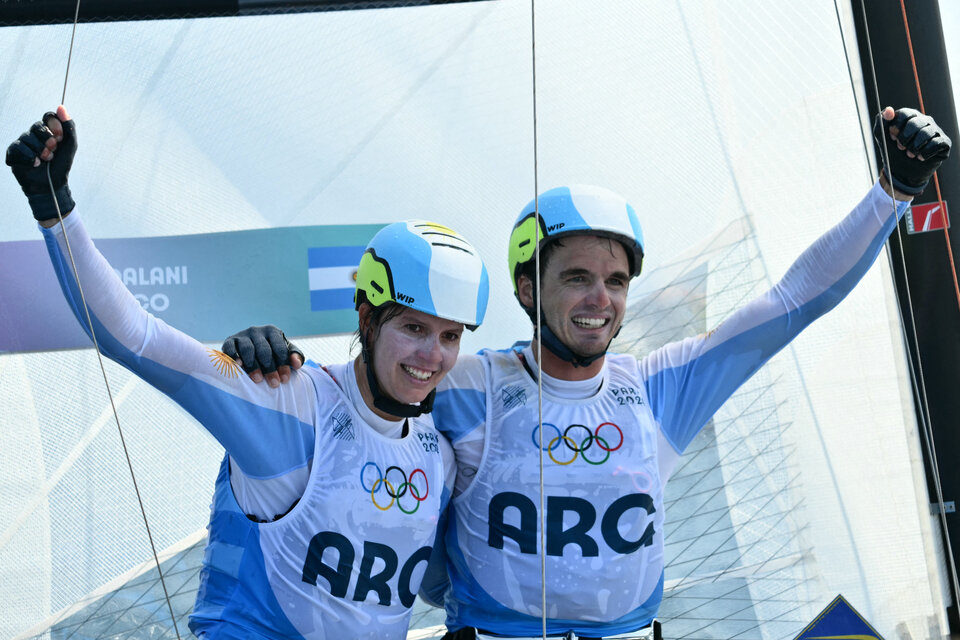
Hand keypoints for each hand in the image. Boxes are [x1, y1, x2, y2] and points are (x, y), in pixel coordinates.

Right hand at [6, 105, 76, 221]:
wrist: (51, 185)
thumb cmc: (60, 165)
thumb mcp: (70, 146)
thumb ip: (69, 127)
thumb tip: (61, 107)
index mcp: (48, 130)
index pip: (49, 116)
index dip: (55, 126)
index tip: (60, 138)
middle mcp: (33, 134)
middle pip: (37, 125)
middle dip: (48, 140)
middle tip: (53, 151)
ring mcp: (22, 142)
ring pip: (28, 137)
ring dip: (40, 151)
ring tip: (45, 160)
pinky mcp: (13, 152)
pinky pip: (19, 148)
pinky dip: (30, 157)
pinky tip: (35, 164)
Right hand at [222, 325, 303, 387]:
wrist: (249, 350)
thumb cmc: (272, 354)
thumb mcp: (285, 353)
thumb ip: (295, 357)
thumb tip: (297, 364)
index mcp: (272, 332)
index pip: (279, 348)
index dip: (283, 364)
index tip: (285, 380)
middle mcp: (257, 331)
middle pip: (264, 350)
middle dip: (270, 368)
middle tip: (274, 384)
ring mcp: (242, 335)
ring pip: (248, 349)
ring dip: (253, 365)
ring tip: (258, 379)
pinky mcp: (229, 341)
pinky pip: (230, 348)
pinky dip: (234, 356)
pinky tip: (239, 366)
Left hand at [877, 106, 950, 196]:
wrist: (903, 173)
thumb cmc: (893, 152)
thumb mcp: (882, 138)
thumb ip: (881, 122)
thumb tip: (888, 110)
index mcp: (910, 117)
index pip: (904, 114)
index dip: (896, 128)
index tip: (893, 138)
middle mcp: (925, 121)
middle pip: (915, 123)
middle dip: (904, 139)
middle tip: (901, 148)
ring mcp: (936, 131)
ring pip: (926, 133)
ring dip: (914, 147)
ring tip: (910, 154)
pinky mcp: (944, 142)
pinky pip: (936, 143)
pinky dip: (925, 153)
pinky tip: (921, 157)